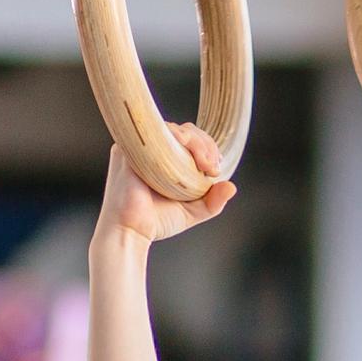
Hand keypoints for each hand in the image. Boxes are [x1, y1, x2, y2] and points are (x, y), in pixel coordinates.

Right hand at [93, 125, 237, 249]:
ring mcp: (138, 145)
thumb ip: (212, 200)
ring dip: (196, 142)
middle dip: (205, 145)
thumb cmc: (156, 221)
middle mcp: (149, 148)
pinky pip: (156, 131)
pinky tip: (188, 151)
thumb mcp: (192, 210)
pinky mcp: (129, 147)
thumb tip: (232, 186)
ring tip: (206, 165)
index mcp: (162, 157)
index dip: (207, 147)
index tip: (215, 168)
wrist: (130, 231)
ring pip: (174, 129)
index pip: (189, 138)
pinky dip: (177, 137)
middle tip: (212, 168)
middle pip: (185, 130)